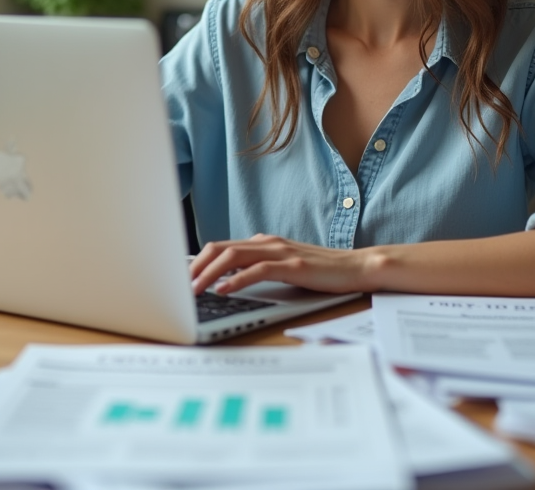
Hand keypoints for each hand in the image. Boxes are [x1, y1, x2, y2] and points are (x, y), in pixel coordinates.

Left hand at [189, 234, 378, 295]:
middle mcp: (268, 242)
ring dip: (209, 274)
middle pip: (220, 249)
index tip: (180, 278)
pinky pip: (257, 270)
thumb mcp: (284, 268)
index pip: (221, 247)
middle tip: (178, 286)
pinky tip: (224, 291)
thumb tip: (225, 283)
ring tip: (194, 290)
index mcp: (263, 242)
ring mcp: (280, 252)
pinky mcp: (293, 265)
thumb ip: (258, 269)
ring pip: (233, 257)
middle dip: (195, 267)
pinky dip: (237, 280)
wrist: (356, 267)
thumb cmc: (320, 272)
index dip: (197, 261)